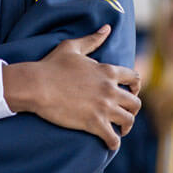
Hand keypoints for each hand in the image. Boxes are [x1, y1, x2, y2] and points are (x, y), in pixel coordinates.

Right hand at [3, 25, 141, 151]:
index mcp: (108, 71)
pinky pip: (113, 138)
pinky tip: (110, 144)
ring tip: (119, 131)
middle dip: (132, 109)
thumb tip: (107, 28)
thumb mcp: (72, 47)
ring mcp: (104, 107)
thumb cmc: (51, 66)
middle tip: (124, 114)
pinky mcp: (94, 123)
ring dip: (126, 127)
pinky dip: (114, 143)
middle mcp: (110, 89)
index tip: (131, 92)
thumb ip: (92, 39)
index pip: (134, 78)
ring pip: (128, 121)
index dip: (136, 86)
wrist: (36, 85)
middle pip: (135, 103)